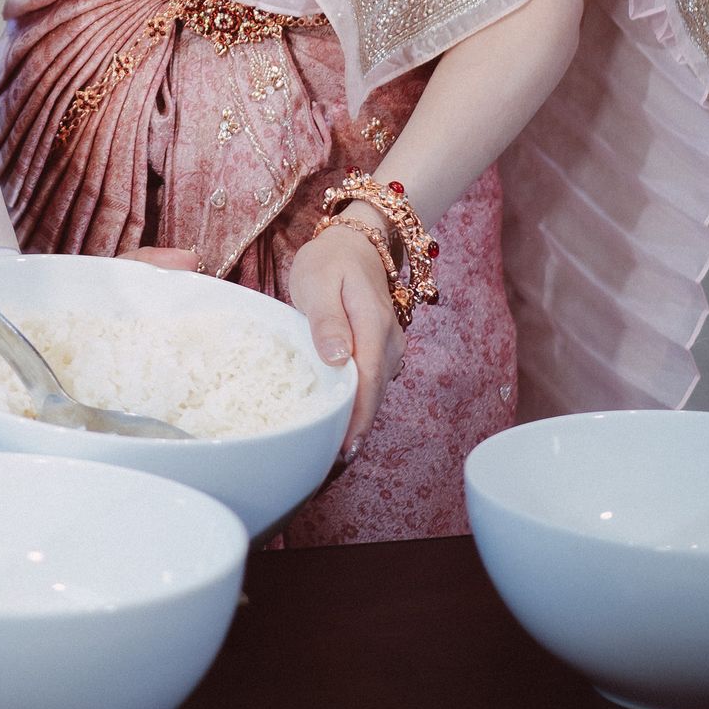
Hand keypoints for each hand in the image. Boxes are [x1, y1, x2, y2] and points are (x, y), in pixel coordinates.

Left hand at [286, 220, 404, 455]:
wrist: (355, 243)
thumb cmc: (330, 261)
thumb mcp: (318, 281)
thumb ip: (327, 319)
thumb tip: (337, 359)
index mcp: (374, 324)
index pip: (369, 381)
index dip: (357, 419)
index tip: (342, 450)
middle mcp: (390, 341)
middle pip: (375, 394)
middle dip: (355, 430)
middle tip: (326, 465)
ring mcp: (389, 347)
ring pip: (375, 392)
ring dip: (357, 421)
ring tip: (330, 454)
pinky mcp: (382, 351)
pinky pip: (372, 384)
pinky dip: (358, 405)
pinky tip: (340, 422)